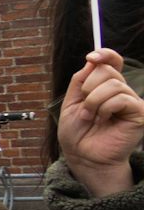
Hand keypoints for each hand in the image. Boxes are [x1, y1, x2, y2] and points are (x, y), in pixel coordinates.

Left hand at [58, 48, 143, 195]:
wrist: (82, 155)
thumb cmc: (77, 132)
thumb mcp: (71, 101)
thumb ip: (81, 80)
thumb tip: (93, 60)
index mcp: (105, 86)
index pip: (113, 61)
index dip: (105, 54)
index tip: (91, 57)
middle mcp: (121, 91)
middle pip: (107, 71)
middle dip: (88, 88)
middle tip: (85, 108)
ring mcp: (131, 101)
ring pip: (113, 84)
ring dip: (94, 101)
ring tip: (91, 117)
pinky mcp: (139, 113)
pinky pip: (122, 98)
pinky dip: (105, 108)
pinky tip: (103, 120)